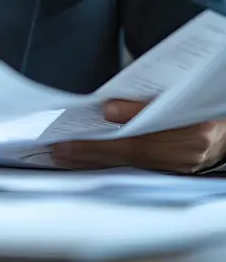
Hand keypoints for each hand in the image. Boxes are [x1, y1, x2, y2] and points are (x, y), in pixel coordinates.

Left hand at [52, 99, 225, 173]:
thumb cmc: (205, 98)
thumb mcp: (178, 92)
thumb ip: (143, 103)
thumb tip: (109, 111)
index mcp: (190, 136)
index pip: (133, 144)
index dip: (97, 146)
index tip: (67, 144)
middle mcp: (186, 157)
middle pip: (127, 158)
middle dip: (89, 156)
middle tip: (57, 153)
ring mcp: (183, 166)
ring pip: (132, 165)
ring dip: (97, 160)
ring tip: (68, 156)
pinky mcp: (178, 169)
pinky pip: (140, 166)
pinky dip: (115, 161)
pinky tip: (94, 158)